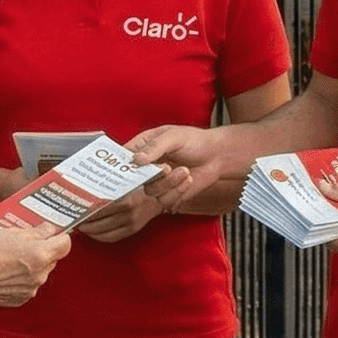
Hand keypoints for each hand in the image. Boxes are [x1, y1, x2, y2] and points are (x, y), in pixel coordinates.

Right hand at [0, 219, 70, 306]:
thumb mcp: (9, 233)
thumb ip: (35, 232)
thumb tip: (49, 229)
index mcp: (40, 254)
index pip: (66, 243)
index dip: (59, 236)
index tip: (51, 233)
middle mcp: (40, 274)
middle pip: (53, 257)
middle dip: (43, 249)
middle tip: (23, 244)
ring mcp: (32, 288)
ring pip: (41, 270)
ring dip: (32, 264)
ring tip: (9, 259)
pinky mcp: (22, 298)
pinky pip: (30, 283)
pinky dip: (22, 277)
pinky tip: (5, 272)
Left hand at [71, 173, 188, 243]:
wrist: (167, 189)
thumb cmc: (147, 179)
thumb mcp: (130, 175)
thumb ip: (111, 179)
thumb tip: (88, 180)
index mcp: (126, 199)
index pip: (98, 208)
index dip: (84, 211)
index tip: (74, 208)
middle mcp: (128, 213)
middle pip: (97, 222)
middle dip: (83, 221)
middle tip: (73, 217)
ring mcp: (131, 223)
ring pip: (102, 232)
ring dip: (88, 230)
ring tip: (80, 224)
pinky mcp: (133, 230)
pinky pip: (111, 238)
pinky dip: (99, 237)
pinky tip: (92, 232)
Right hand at [129, 124, 245, 208]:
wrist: (217, 156)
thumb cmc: (194, 141)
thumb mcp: (174, 137)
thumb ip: (155, 147)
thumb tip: (136, 159)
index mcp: (142, 147)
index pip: (122, 158)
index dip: (120, 165)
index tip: (130, 167)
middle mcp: (145, 166)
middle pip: (133, 179)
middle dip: (151, 175)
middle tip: (166, 168)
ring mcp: (155, 182)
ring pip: (150, 191)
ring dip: (168, 182)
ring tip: (185, 170)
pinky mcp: (167, 195)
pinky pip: (163, 200)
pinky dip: (177, 191)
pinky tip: (188, 179)